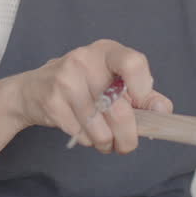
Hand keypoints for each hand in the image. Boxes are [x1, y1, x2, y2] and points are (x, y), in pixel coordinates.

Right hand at [10, 39, 172, 153]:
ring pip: (99, 129)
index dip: (144, 90)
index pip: (133, 63)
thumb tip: (162, 110)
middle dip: (127, 137)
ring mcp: (65, 80)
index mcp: (106, 51)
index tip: (145, 108)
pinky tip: (83, 131)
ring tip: (103, 139)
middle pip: (119, 110)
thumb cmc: (82, 84)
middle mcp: (85, 60)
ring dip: (105, 142)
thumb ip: (142, 94)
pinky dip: (86, 140)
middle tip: (126, 144)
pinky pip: (80, 134)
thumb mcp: (112, 80)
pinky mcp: (51, 101)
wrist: (33, 89)